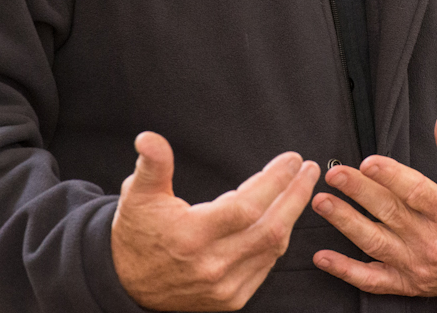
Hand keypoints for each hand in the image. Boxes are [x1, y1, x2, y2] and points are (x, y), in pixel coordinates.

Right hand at [111, 132, 319, 310]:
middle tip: (308, 170)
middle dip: (296, 195)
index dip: (274, 182)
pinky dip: (277, 240)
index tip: (291, 160)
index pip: (247, 206)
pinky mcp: (230, 299)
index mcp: (191, 236)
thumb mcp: (138, 196)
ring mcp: (224, 286)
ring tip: (300, 187)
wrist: (128, 285)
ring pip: (272, 248)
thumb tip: (149, 139)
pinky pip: (265, 266)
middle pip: (270, 228)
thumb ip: (153, 165)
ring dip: (291, 215)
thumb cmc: (137, 235)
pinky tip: (282, 218)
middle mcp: (211, 264)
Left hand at [310, 112, 436, 296]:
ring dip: (345, 223)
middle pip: (389, 214)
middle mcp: (431, 241)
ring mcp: (416, 265)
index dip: (390, 176)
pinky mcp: (407, 282)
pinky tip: (323, 258)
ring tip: (322, 203)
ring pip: (374, 243)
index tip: (368, 162)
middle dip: (358, 193)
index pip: (416, 192)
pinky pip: (372, 280)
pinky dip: (346, 271)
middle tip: (334, 175)